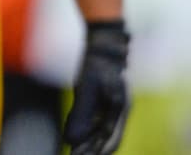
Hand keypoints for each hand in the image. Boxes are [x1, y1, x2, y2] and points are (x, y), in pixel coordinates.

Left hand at [63, 20, 130, 154]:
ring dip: (88, 142)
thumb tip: (71, 141)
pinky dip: (87, 131)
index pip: (110, 139)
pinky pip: (97, 122)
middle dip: (91, 150)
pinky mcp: (105, 102)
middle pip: (107, 138)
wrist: (103, 45)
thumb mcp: (85, 89)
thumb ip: (80, 115)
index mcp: (119, 108)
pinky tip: (75, 136)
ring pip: (101, 131)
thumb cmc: (96, 65)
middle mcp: (119, 110)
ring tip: (73, 150)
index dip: (97, 151)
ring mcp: (113, 106)